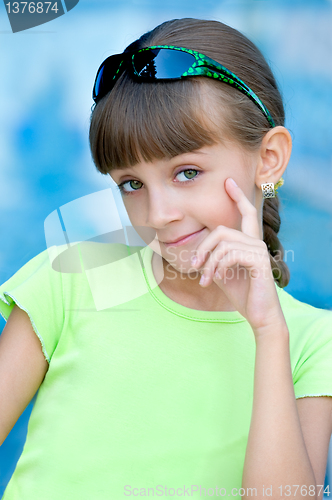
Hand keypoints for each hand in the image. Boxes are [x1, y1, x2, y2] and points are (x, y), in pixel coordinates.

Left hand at [191, 177, 285, 334]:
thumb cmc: (241, 293)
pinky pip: (229, 255)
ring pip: (222, 244)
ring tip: (205, 280)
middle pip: (222, 230)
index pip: (246, 213)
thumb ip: (213, 258)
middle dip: (203, 247)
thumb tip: (196, 253)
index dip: (237, 196)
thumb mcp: (221, 272)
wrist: (258, 315)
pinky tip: (217, 280)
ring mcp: (259, 249)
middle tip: (195, 265)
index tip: (228, 182)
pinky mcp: (259, 260)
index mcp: (249, 242)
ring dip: (209, 264)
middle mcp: (256, 241)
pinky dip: (217, 268)